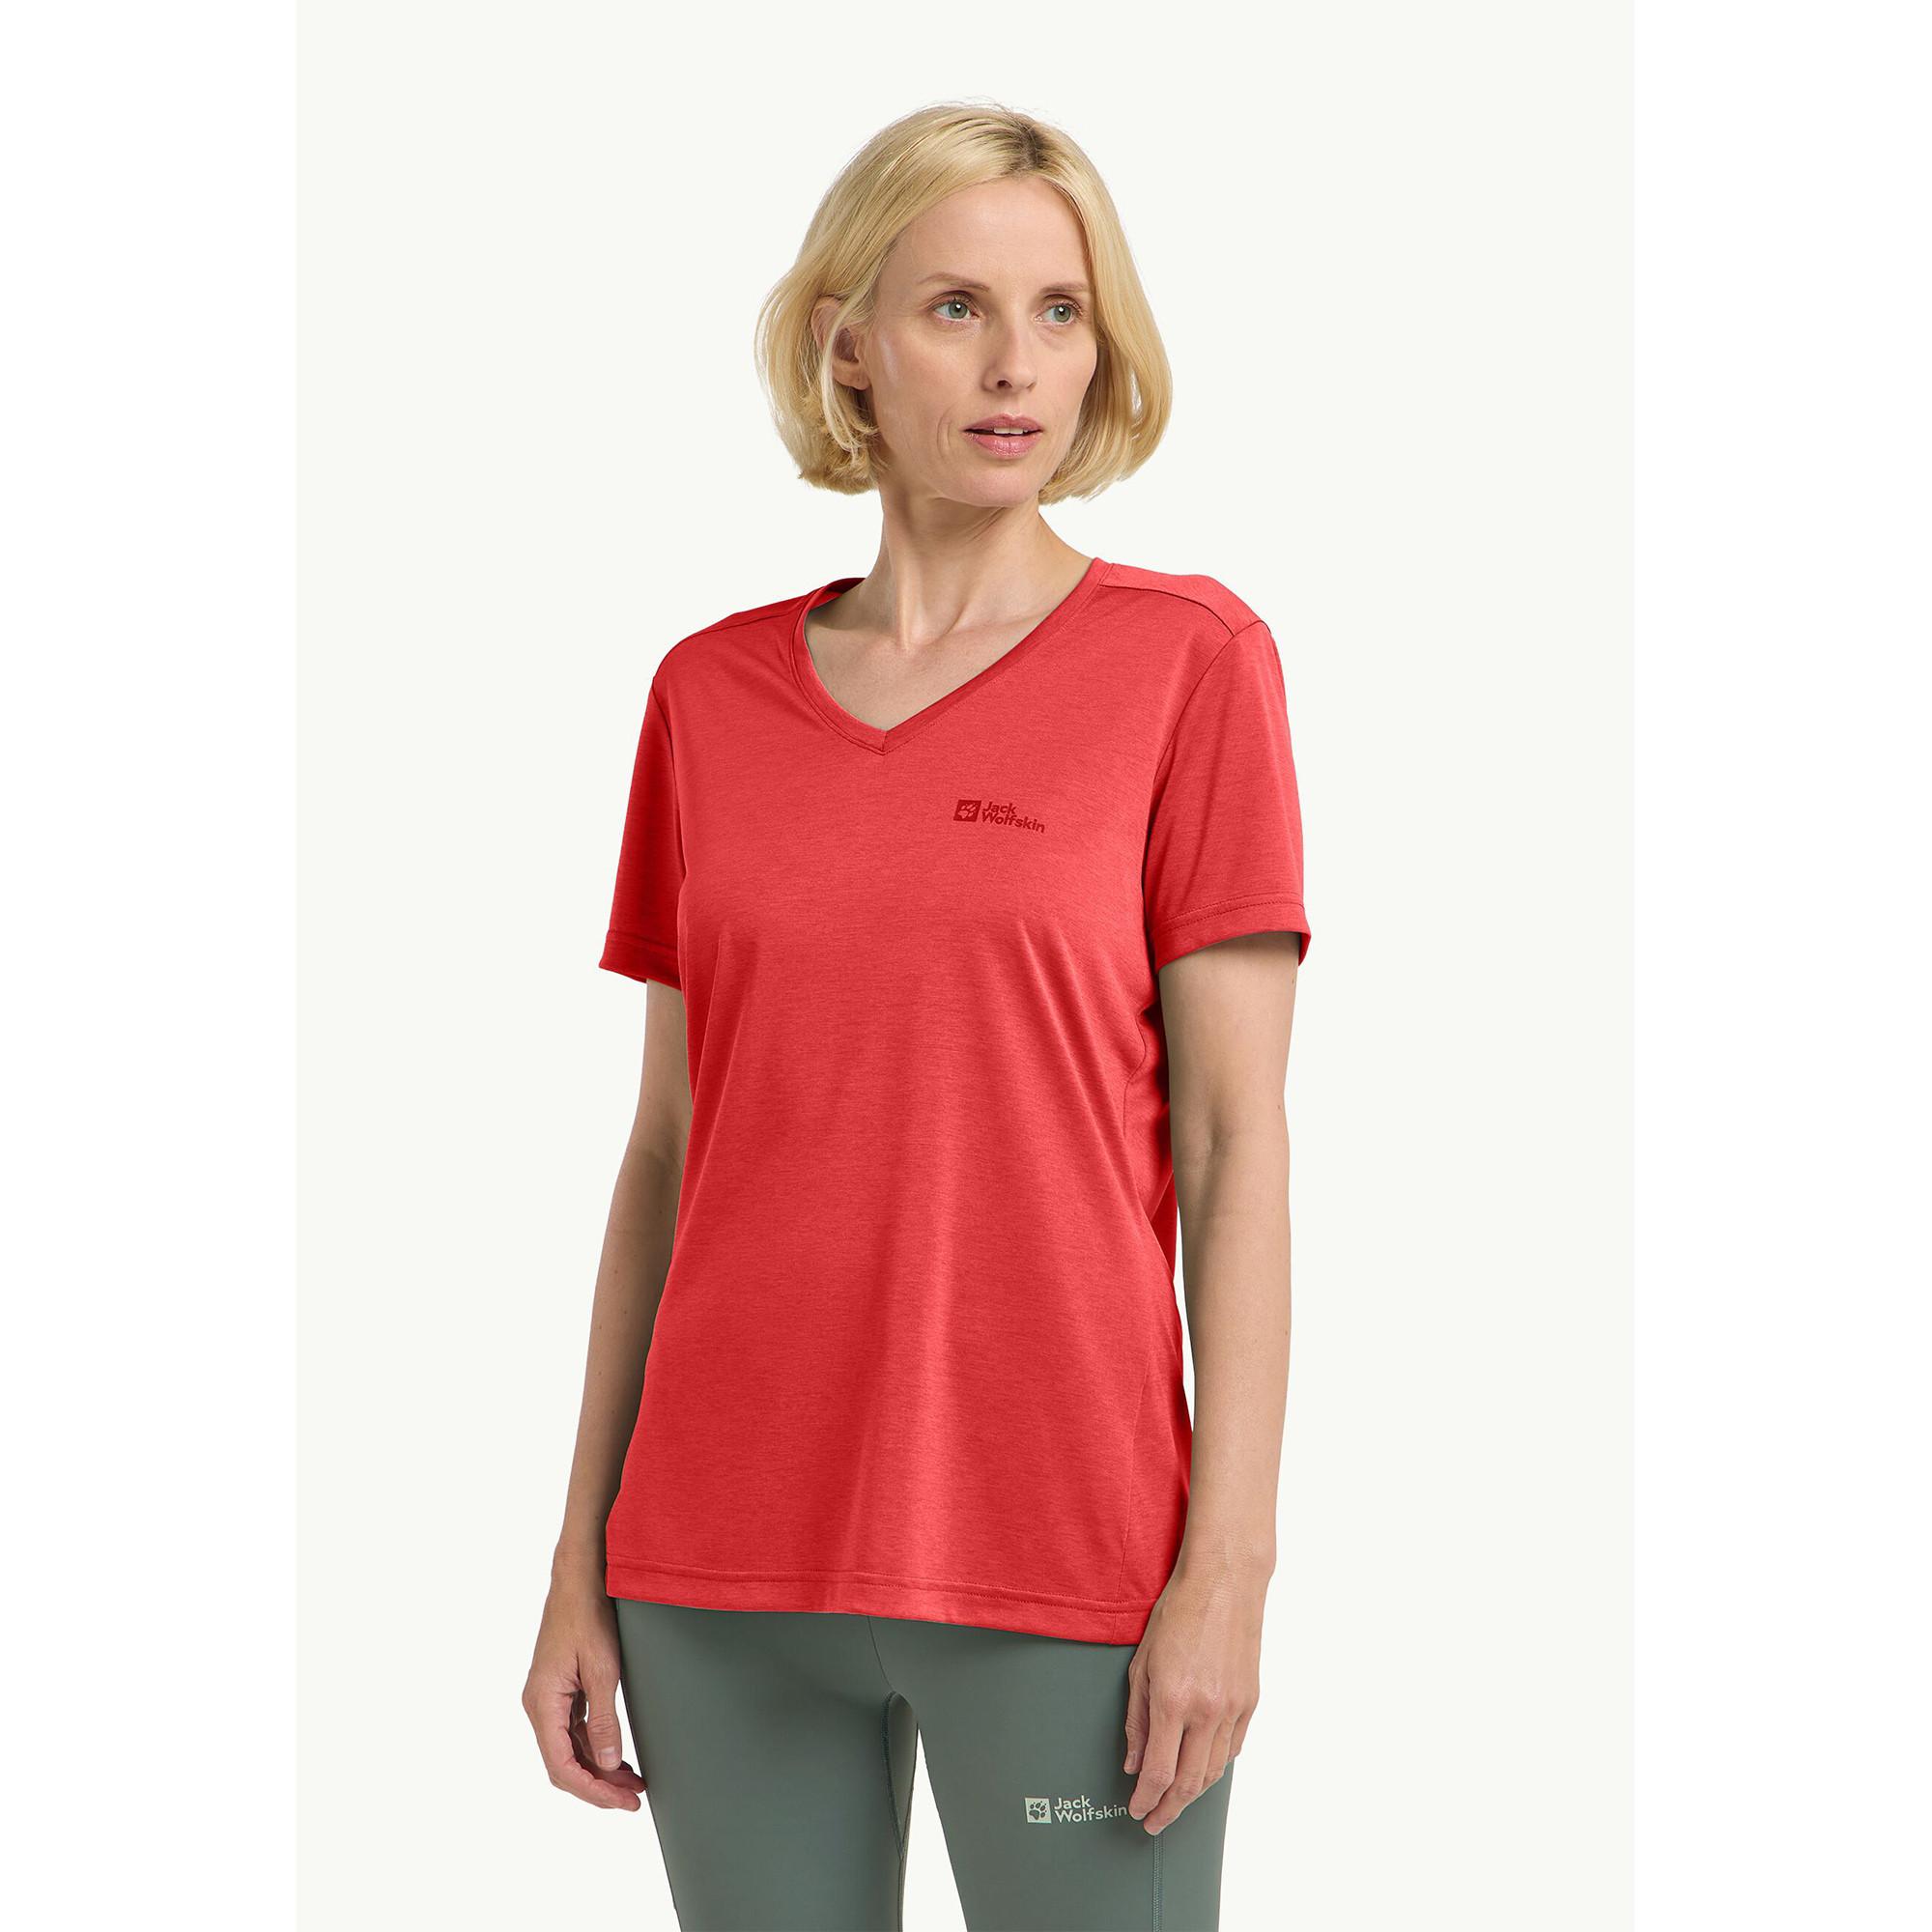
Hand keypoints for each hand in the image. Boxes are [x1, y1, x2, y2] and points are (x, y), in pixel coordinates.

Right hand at [522, 1578, 647, 1810]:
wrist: (578, 1578)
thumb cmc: (588, 1615)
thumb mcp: (603, 1669)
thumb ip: (603, 1719)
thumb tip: (607, 1763)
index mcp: (542, 1704)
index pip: (562, 1768)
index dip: (593, 1791)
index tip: (623, 1803)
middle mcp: (538, 1706)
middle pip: (564, 1764)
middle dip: (598, 1786)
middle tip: (634, 1799)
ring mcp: (547, 1698)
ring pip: (569, 1749)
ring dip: (598, 1768)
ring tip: (633, 1782)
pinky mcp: (559, 1690)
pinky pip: (572, 1731)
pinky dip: (594, 1746)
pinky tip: (617, 1754)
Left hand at [1121, 1562, 1265, 1834]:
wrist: (1224, 1584)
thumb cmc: (1176, 1614)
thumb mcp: (1141, 1663)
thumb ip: (1136, 1719)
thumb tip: (1133, 1764)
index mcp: (1172, 1700)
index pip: (1158, 1771)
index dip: (1145, 1799)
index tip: (1136, 1811)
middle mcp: (1206, 1711)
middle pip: (1188, 1783)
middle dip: (1168, 1809)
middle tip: (1153, 1822)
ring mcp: (1232, 1709)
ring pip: (1213, 1772)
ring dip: (1191, 1795)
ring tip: (1174, 1803)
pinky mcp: (1250, 1702)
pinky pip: (1232, 1749)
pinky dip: (1215, 1767)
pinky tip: (1200, 1771)